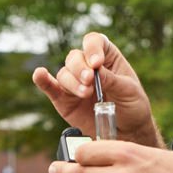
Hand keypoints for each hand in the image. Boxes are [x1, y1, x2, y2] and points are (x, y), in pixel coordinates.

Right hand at [32, 32, 156, 143]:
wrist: (128, 131)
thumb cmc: (132, 106)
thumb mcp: (129, 91)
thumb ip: (112, 80)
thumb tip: (95, 70)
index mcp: (106, 56)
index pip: (94, 41)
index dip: (92, 48)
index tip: (97, 63)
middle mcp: (87, 66)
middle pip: (74, 57)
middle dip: (80, 68)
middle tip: (90, 81)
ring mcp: (74, 82)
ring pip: (64, 73)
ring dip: (72, 82)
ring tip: (85, 93)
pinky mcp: (63, 99)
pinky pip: (50, 87)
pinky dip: (43, 80)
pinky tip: (40, 75)